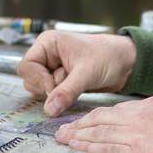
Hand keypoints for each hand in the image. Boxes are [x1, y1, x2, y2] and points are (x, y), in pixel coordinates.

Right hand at [16, 30, 136, 115]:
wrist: (126, 64)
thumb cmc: (108, 57)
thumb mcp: (86, 73)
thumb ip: (66, 91)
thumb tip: (49, 109)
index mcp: (48, 43)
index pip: (27, 65)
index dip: (38, 79)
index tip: (53, 87)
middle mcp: (46, 55)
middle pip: (30, 79)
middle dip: (47, 87)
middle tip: (68, 85)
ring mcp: (52, 68)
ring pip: (38, 89)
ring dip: (55, 93)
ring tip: (75, 84)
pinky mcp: (59, 81)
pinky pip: (50, 94)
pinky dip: (60, 97)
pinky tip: (76, 89)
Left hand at [54, 96, 152, 152]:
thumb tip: (148, 123)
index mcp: (147, 105)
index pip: (113, 111)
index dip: (94, 118)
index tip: (82, 123)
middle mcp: (137, 116)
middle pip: (100, 119)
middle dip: (79, 126)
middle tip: (62, 131)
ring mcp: (135, 134)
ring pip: (98, 133)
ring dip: (77, 137)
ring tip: (62, 140)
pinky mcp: (136, 151)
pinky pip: (106, 149)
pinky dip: (89, 148)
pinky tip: (76, 149)